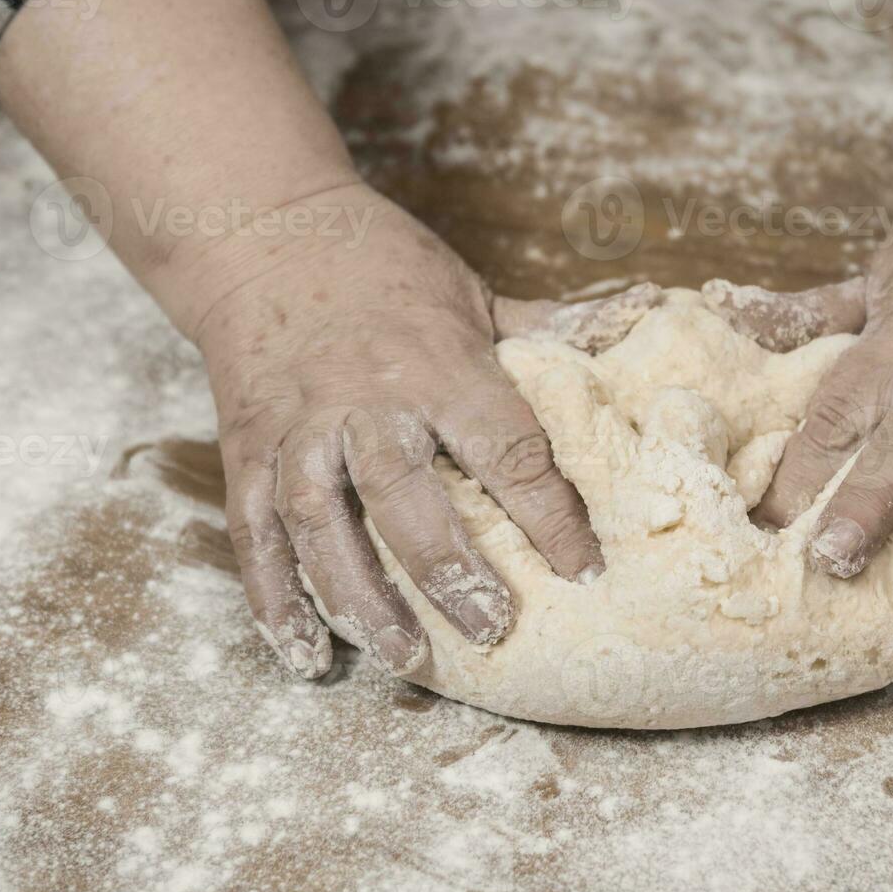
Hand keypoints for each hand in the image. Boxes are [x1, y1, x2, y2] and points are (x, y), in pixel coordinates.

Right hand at [187, 182, 649, 678]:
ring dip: (360, 597)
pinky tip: (307, 653)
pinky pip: (254, 534)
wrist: (261, 234)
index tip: (585, 572)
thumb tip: (647, 315)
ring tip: (405, 657)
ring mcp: (296, 429)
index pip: (504, 448)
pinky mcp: (244, 452)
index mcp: (436, 364)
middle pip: (402, 493)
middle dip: (446, 568)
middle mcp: (362, 400)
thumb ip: (547, 330)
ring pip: (321, 522)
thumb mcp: (473, 291)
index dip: (548, 515)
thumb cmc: (385, 270)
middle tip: (492, 630)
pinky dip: (275, 599)